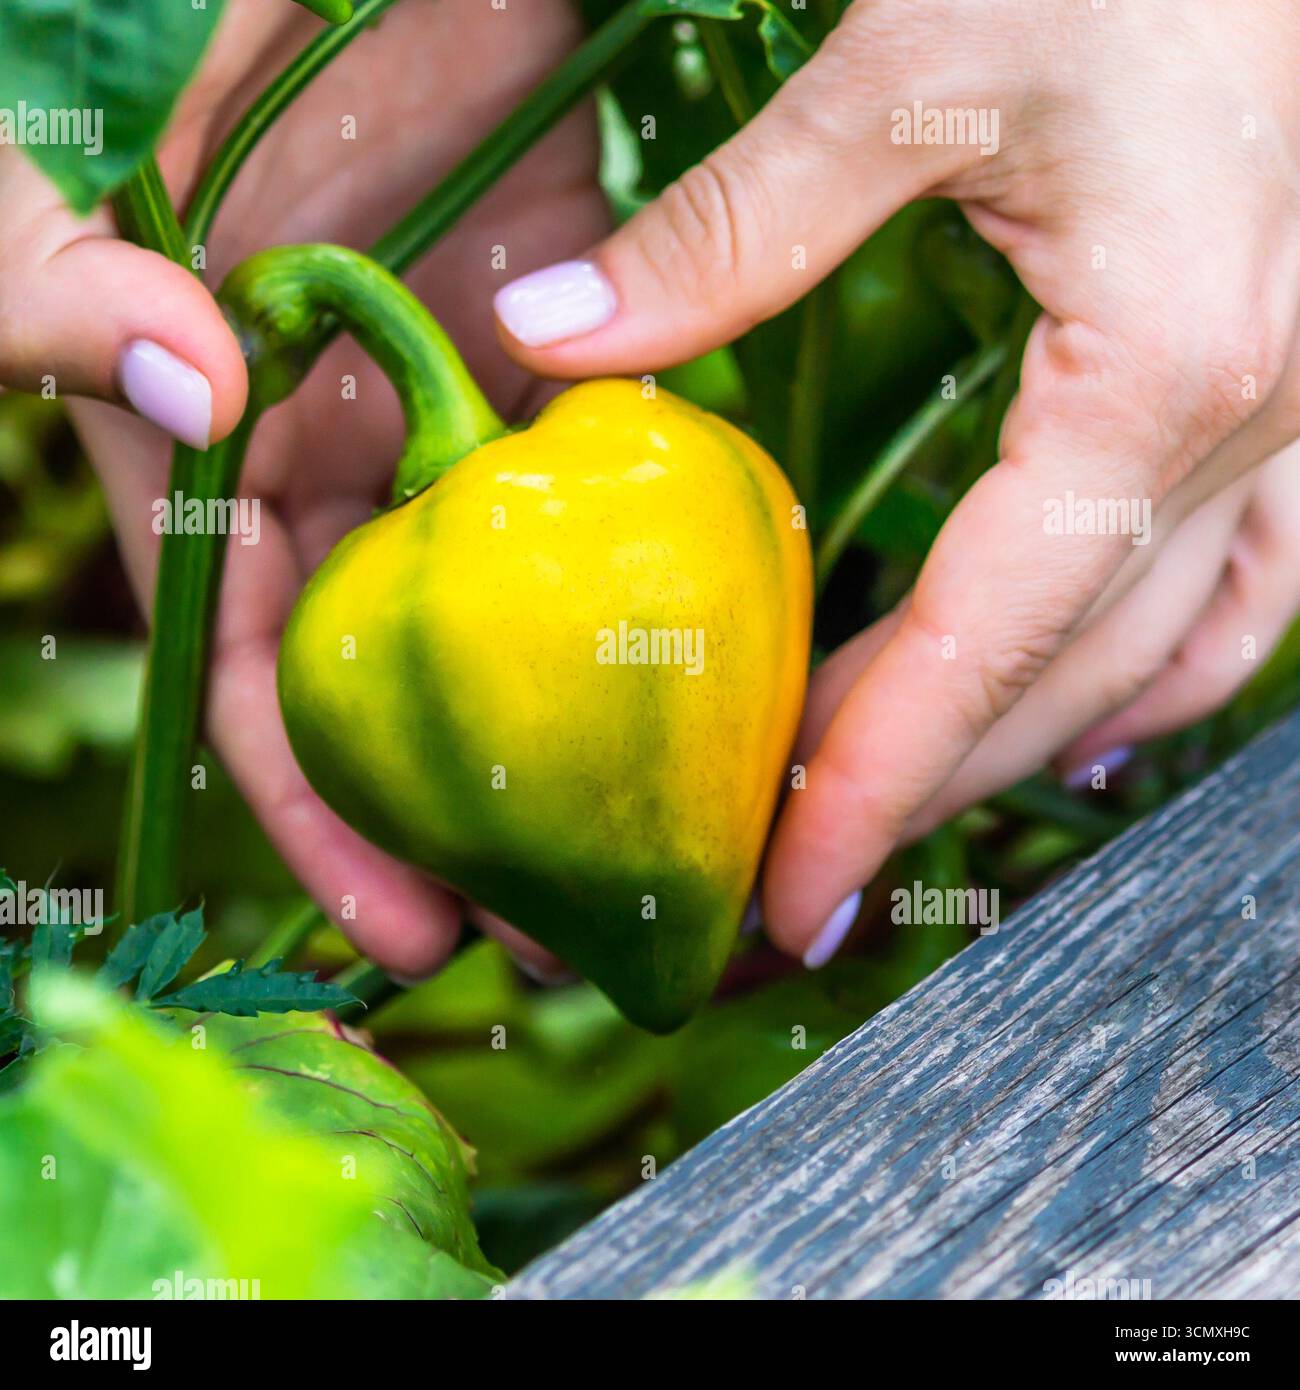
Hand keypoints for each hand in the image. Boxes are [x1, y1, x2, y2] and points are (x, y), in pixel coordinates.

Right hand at [0, 0, 604, 976]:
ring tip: (636, 853)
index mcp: (209, 460)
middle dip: (460, 823)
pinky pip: (593, 497)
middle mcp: (331, 467)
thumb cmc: (183, 36)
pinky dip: (633, 588)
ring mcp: (444, 419)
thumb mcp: (77, 152)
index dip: (318, 816)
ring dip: (561, 738)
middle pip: (397, 689)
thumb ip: (72, 272)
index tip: (405, 931)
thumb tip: (184, 387)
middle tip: (552, 938)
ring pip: (501, 618)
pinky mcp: (548, 355)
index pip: (255, 678)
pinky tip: (694, 684)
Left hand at [493, 0, 1299, 963]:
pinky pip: (1240, 590)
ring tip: (892, 802)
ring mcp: (1295, 422)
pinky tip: (1073, 706)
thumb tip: (554, 333)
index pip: (984, 643)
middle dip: (925, 789)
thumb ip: (733, 227)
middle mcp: (1249, 426)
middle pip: (1063, 678)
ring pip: (1159, 657)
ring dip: (1021, 745)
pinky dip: (1146, 670)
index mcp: (1158, 373)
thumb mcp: (916, 68)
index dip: (873, 783)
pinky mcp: (1288, 395)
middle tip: (795, 866)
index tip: (781, 888)